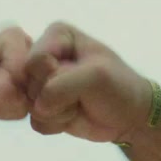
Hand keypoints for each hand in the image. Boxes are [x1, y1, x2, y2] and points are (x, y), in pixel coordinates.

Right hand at [23, 22, 151, 143]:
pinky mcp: (42, 107)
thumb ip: (60, 86)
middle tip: (81, 92)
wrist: (130, 116)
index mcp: (57, 35)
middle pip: (29, 84)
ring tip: (79, 103)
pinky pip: (36, 122)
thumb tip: (37, 107)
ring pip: (31, 105)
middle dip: (56, 96)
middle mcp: (44, 55)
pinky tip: (73, 115)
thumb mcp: (95, 76)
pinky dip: (57, 124)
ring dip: (59, 112)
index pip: (35, 61)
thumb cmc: (119, 87)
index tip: (79, 74)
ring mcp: (41, 83)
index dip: (54, 75)